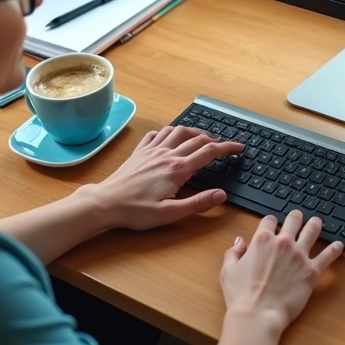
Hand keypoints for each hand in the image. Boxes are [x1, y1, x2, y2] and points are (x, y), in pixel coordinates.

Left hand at [90, 125, 242, 230]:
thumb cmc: (135, 211)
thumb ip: (198, 204)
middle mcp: (166, 154)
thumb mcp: (170, 213)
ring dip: (193, 132)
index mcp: (177, 169)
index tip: (239, 148)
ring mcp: (152, 151)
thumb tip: (221, 195)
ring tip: (202, 138)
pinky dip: (169, 132)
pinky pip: (157, 134)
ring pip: (177, 131)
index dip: (227, 148)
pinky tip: (170, 138)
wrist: (105, 203)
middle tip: (224, 146)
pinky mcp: (139, 152)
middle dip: (215, 140)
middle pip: (196, 139)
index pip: (209, 152)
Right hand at [219, 210, 344, 333]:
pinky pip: (328, 256)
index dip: (271, 222)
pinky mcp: (312, 271)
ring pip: (312, 230)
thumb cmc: (241, 295)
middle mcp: (283, 243)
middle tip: (298, 218)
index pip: (269, 220)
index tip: (273, 225)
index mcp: (262, 240)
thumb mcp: (227, 270)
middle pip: (294, 220)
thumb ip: (233, 252)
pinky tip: (339, 245)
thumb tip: (239, 242)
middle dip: (296, 217)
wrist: (258, 315)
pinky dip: (334, 249)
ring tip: (318, 222)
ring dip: (316, 224)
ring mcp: (300, 255)